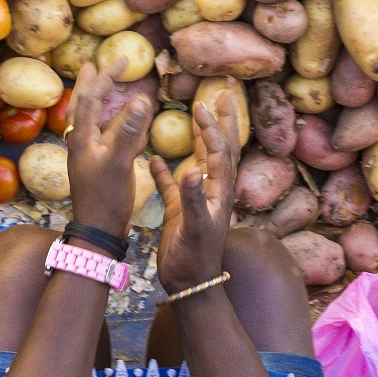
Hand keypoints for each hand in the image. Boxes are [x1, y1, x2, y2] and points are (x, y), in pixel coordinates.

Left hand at [64, 62, 153, 232]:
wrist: (99, 228)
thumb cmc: (106, 197)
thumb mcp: (119, 161)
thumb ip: (129, 131)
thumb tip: (139, 99)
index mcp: (83, 138)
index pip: (90, 99)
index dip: (104, 77)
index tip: (121, 59)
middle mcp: (83, 142)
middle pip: (83, 105)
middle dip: (91, 84)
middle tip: (94, 64)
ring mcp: (91, 153)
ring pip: (95, 119)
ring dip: (103, 100)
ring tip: (109, 84)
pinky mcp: (100, 164)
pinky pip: (107, 136)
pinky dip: (116, 122)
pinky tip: (126, 120)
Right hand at [149, 80, 239, 291]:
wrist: (189, 284)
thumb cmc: (194, 258)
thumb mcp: (194, 228)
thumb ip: (193, 199)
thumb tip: (192, 169)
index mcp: (218, 191)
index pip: (219, 151)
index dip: (213, 127)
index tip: (203, 104)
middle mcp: (212, 189)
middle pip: (221, 147)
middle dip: (223, 120)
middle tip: (223, 93)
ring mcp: (197, 199)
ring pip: (201, 159)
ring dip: (201, 136)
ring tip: (199, 113)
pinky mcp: (181, 210)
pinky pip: (173, 184)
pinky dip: (165, 169)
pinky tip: (153, 158)